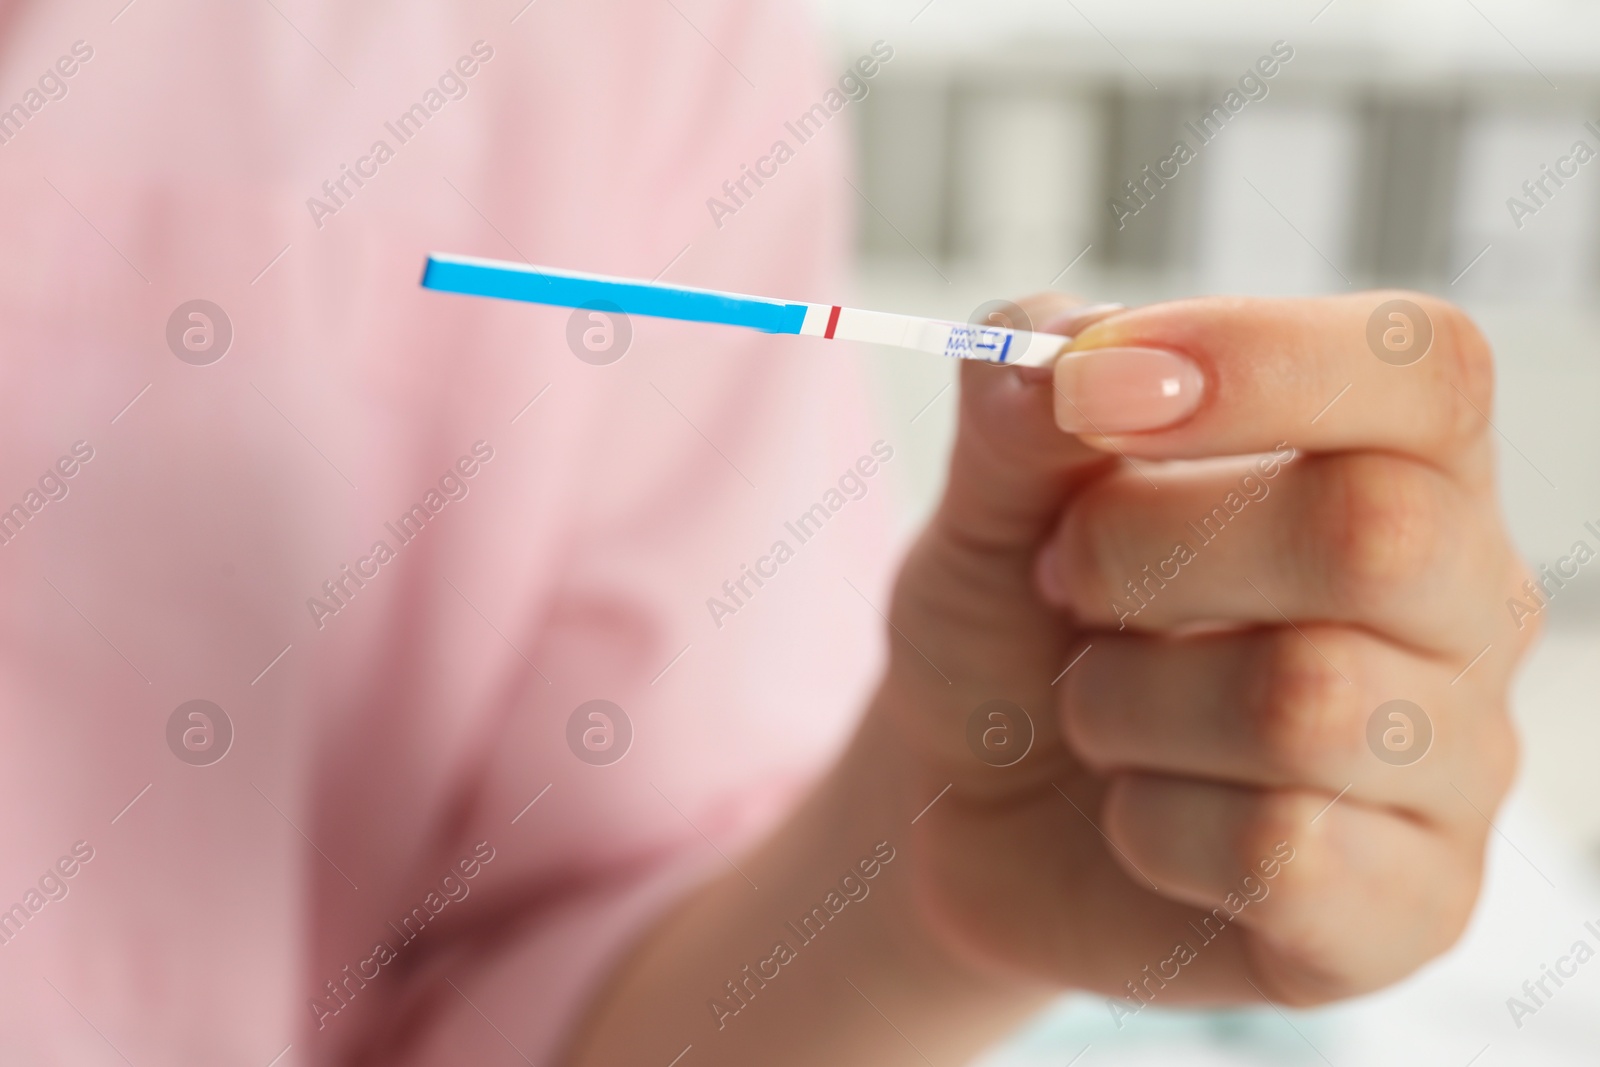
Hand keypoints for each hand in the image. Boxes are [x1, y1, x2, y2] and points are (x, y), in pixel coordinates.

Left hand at [878, 291, 1530, 1010]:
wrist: (975, 803)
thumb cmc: (1018, 627)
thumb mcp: (989, 502)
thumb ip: (1020, 409)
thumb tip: (1069, 351)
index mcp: (1397, 463)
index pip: (1424, 366)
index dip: (1258, 358)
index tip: (1091, 392)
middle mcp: (1465, 603)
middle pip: (1370, 529)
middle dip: (1144, 552)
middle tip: (1065, 584)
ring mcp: (1454, 765)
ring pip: (1306, 703)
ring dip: (1124, 703)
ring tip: (1096, 712)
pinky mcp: (1411, 910)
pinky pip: (1282, 853)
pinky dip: (1150, 827)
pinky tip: (1138, 817)